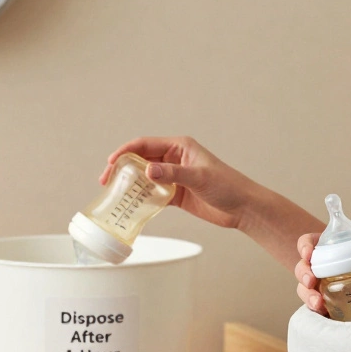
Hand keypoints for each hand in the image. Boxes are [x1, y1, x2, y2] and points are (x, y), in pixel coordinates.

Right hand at [101, 137, 259, 229]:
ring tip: (114, 193)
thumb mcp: (199, 178)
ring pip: (145, 177)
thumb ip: (173, 174)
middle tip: (107, 181)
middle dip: (123, 169)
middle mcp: (175, 159)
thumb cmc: (228, 186)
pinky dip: (142, 197)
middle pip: (141, 160)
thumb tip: (149, 170)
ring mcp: (174, 176)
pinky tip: (132, 204)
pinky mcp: (176, 193)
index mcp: (180, 146)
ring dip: (130, 184)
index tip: (111, 162)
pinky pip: (153, 193)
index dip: (125, 151)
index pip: (145, 144)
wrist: (243, 208)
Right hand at [295, 233, 350, 316]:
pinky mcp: (322, 309)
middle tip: (311, 280)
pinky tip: (322, 313)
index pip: (310, 244)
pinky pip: (311, 309)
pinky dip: (314, 311)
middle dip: (303, 273)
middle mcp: (322, 271)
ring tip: (318, 303)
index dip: (305, 246)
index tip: (308, 252)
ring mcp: (320, 291)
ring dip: (307, 295)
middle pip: (302, 268)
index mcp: (332, 253)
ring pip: (304, 289)